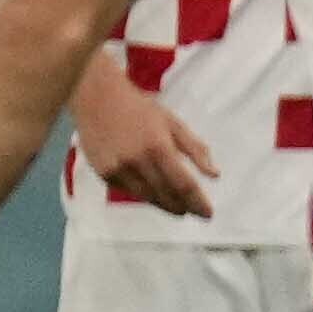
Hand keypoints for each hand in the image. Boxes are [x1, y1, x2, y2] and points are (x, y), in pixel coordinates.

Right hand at [69, 58, 217, 217]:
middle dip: (183, 207)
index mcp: (158, 147)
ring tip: (178, 208)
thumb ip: (195, 149)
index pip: (183, 184)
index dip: (198, 202)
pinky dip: (145, 195)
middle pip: (166, 195)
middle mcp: (137, 161)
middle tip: (195, 212)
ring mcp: (117, 169)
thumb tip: (215, 175)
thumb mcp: (173, 122)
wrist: (97, 98)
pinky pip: (129, 191)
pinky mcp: (103, 173)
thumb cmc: (140, 108)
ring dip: (165, 205)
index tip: (208, 213)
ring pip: (147, 197)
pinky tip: (154, 193)